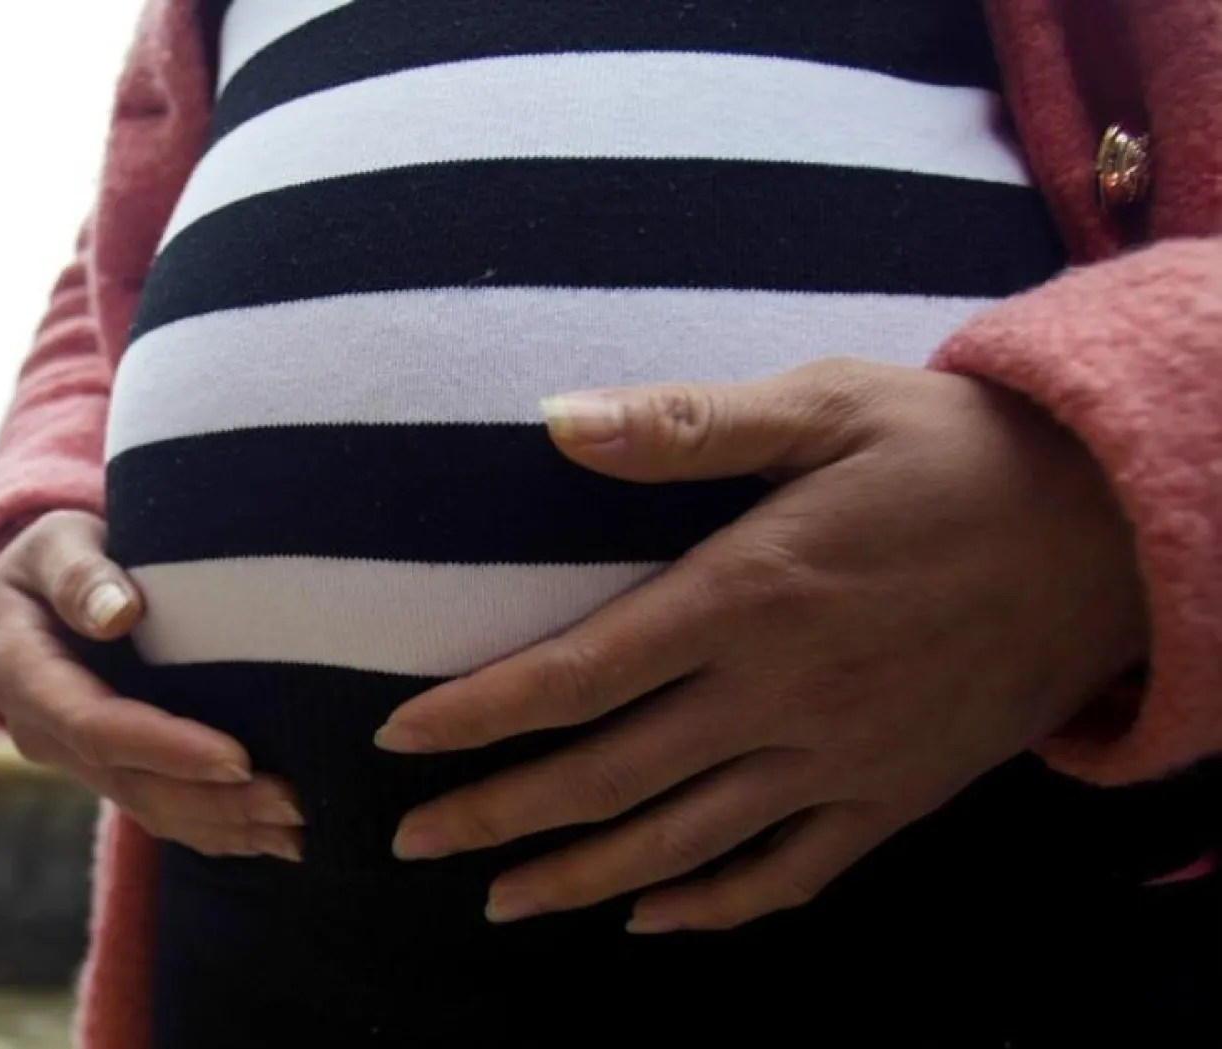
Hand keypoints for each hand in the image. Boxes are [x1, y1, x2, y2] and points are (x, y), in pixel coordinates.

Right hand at [0, 509, 303, 860]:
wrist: (30, 590)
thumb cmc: (55, 555)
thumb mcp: (55, 542)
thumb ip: (79, 573)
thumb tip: (117, 612)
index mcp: (23, 675)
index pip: (97, 727)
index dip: (166, 747)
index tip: (237, 758)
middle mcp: (45, 732)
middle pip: (133, 783)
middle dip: (215, 801)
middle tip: (292, 803)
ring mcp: (77, 760)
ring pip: (151, 809)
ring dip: (225, 826)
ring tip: (298, 831)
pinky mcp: (111, 770)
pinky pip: (162, 810)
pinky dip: (217, 831)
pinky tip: (274, 839)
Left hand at [377, 359, 1145, 931]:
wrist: (1107, 530)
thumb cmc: (953, 451)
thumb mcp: (826, 404)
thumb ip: (688, 424)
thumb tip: (555, 419)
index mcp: (748, 595)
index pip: (578, 675)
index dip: (479, 716)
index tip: (399, 745)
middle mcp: (781, 695)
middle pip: (607, 778)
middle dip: (497, 817)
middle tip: (412, 844)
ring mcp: (838, 760)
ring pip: (683, 845)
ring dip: (580, 881)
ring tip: (501, 902)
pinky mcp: (894, 797)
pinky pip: (790, 876)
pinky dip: (714, 908)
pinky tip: (654, 921)